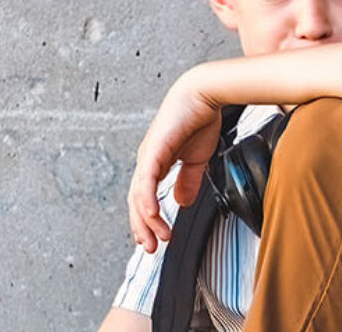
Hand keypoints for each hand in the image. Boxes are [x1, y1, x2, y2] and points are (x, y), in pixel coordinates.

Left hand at [126, 74, 224, 252]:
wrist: (205, 94)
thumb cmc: (199, 119)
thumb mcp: (196, 159)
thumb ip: (188, 181)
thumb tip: (181, 202)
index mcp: (156, 163)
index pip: (144, 198)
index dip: (147, 221)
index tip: (155, 239)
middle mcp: (147, 160)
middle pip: (136, 201)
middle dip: (142, 227)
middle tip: (150, 247)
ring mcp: (148, 155)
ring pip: (138, 195)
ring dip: (146, 220)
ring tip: (156, 237)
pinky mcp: (154, 149)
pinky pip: (146, 180)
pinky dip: (147, 199)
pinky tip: (151, 214)